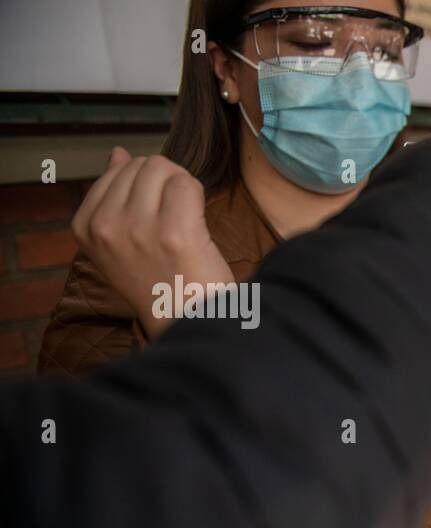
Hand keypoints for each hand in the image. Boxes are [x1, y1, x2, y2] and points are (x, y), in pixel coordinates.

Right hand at [71, 147, 233, 340]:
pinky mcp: (174, 233)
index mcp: (85, 227)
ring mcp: (138, 229)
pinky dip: (198, 194)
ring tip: (186, 220)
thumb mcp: (120, 240)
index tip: (156, 216)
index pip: (116, 171)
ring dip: (182, 186)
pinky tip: (198, 221)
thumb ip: (114, 195)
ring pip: (162, 168)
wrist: (187, 323)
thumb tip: (118, 154)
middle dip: (165, 182)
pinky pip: (186, 183)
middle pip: (141, 165)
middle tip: (177, 217)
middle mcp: (105, 227)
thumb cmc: (160, 282)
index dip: (146, 186)